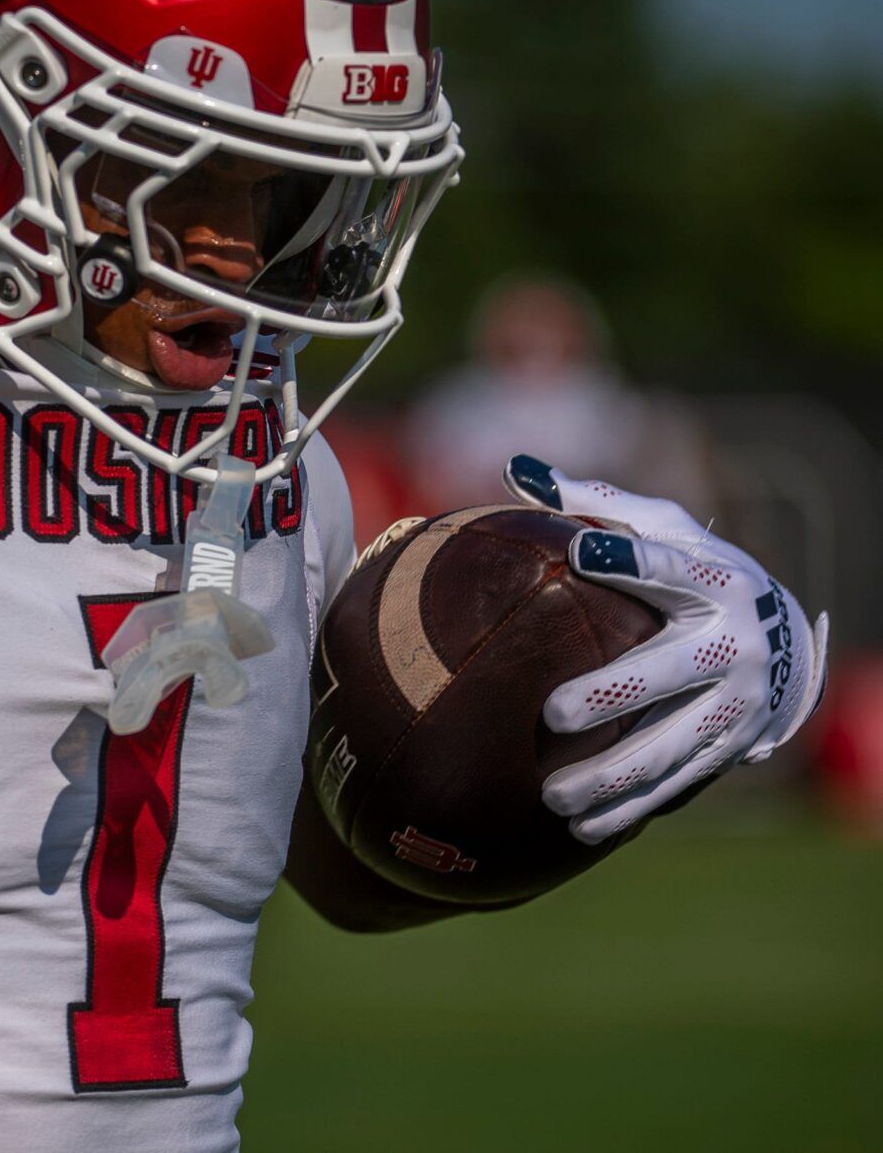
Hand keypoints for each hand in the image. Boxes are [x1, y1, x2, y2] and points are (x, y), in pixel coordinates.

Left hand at [503, 454, 829, 843]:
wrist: (784, 639)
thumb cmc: (695, 572)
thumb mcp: (664, 528)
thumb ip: (595, 503)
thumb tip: (515, 469)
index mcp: (711, 580)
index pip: (669, 565)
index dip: (628, 560)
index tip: (581, 553)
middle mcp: (731, 643)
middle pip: (668, 672)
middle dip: (612, 695)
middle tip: (550, 713)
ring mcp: (737, 703)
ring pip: (671, 745)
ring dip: (612, 776)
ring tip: (549, 796)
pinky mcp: (733, 748)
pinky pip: (678, 785)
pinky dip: (632, 811)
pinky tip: (582, 831)